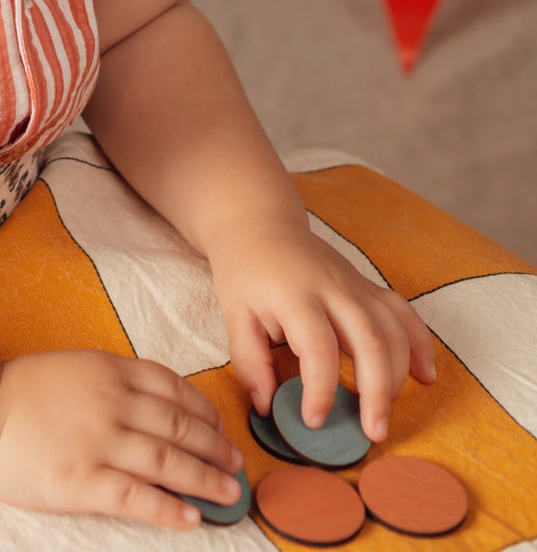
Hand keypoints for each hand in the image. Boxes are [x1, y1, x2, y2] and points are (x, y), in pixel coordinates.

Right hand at [0, 350, 243, 529]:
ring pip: (168, 461)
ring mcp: (99, 443)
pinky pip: (137, 496)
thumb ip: (113, 381)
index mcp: (108, 370)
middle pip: (179, 426)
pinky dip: (169, 508)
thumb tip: (159, 405)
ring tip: (230, 493)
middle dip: (215, 447)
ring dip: (206, 479)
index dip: (203, 409)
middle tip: (236, 463)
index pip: (172, 387)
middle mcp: (111, 403)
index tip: (219, 426)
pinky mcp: (83, 481)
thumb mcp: (73, 367)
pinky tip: (191, 518)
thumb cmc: (22, 392)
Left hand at [206, 216, 436, 441]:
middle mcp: (333, 288)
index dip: (321, 389)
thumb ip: (249, 361)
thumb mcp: (234, 314)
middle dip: (377, 393)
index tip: (313, 420)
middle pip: (371, 341)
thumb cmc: (245, 272)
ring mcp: (356, 284)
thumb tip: (267, 407)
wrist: (259, 225)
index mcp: (295, 294)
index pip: (318, 346)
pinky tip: (424, 377)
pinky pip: (405, 314)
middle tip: (372, 433)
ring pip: (395, 331)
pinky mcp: (368, 285)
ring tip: (382, 413)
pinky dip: (420, 345)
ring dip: (397, 376)